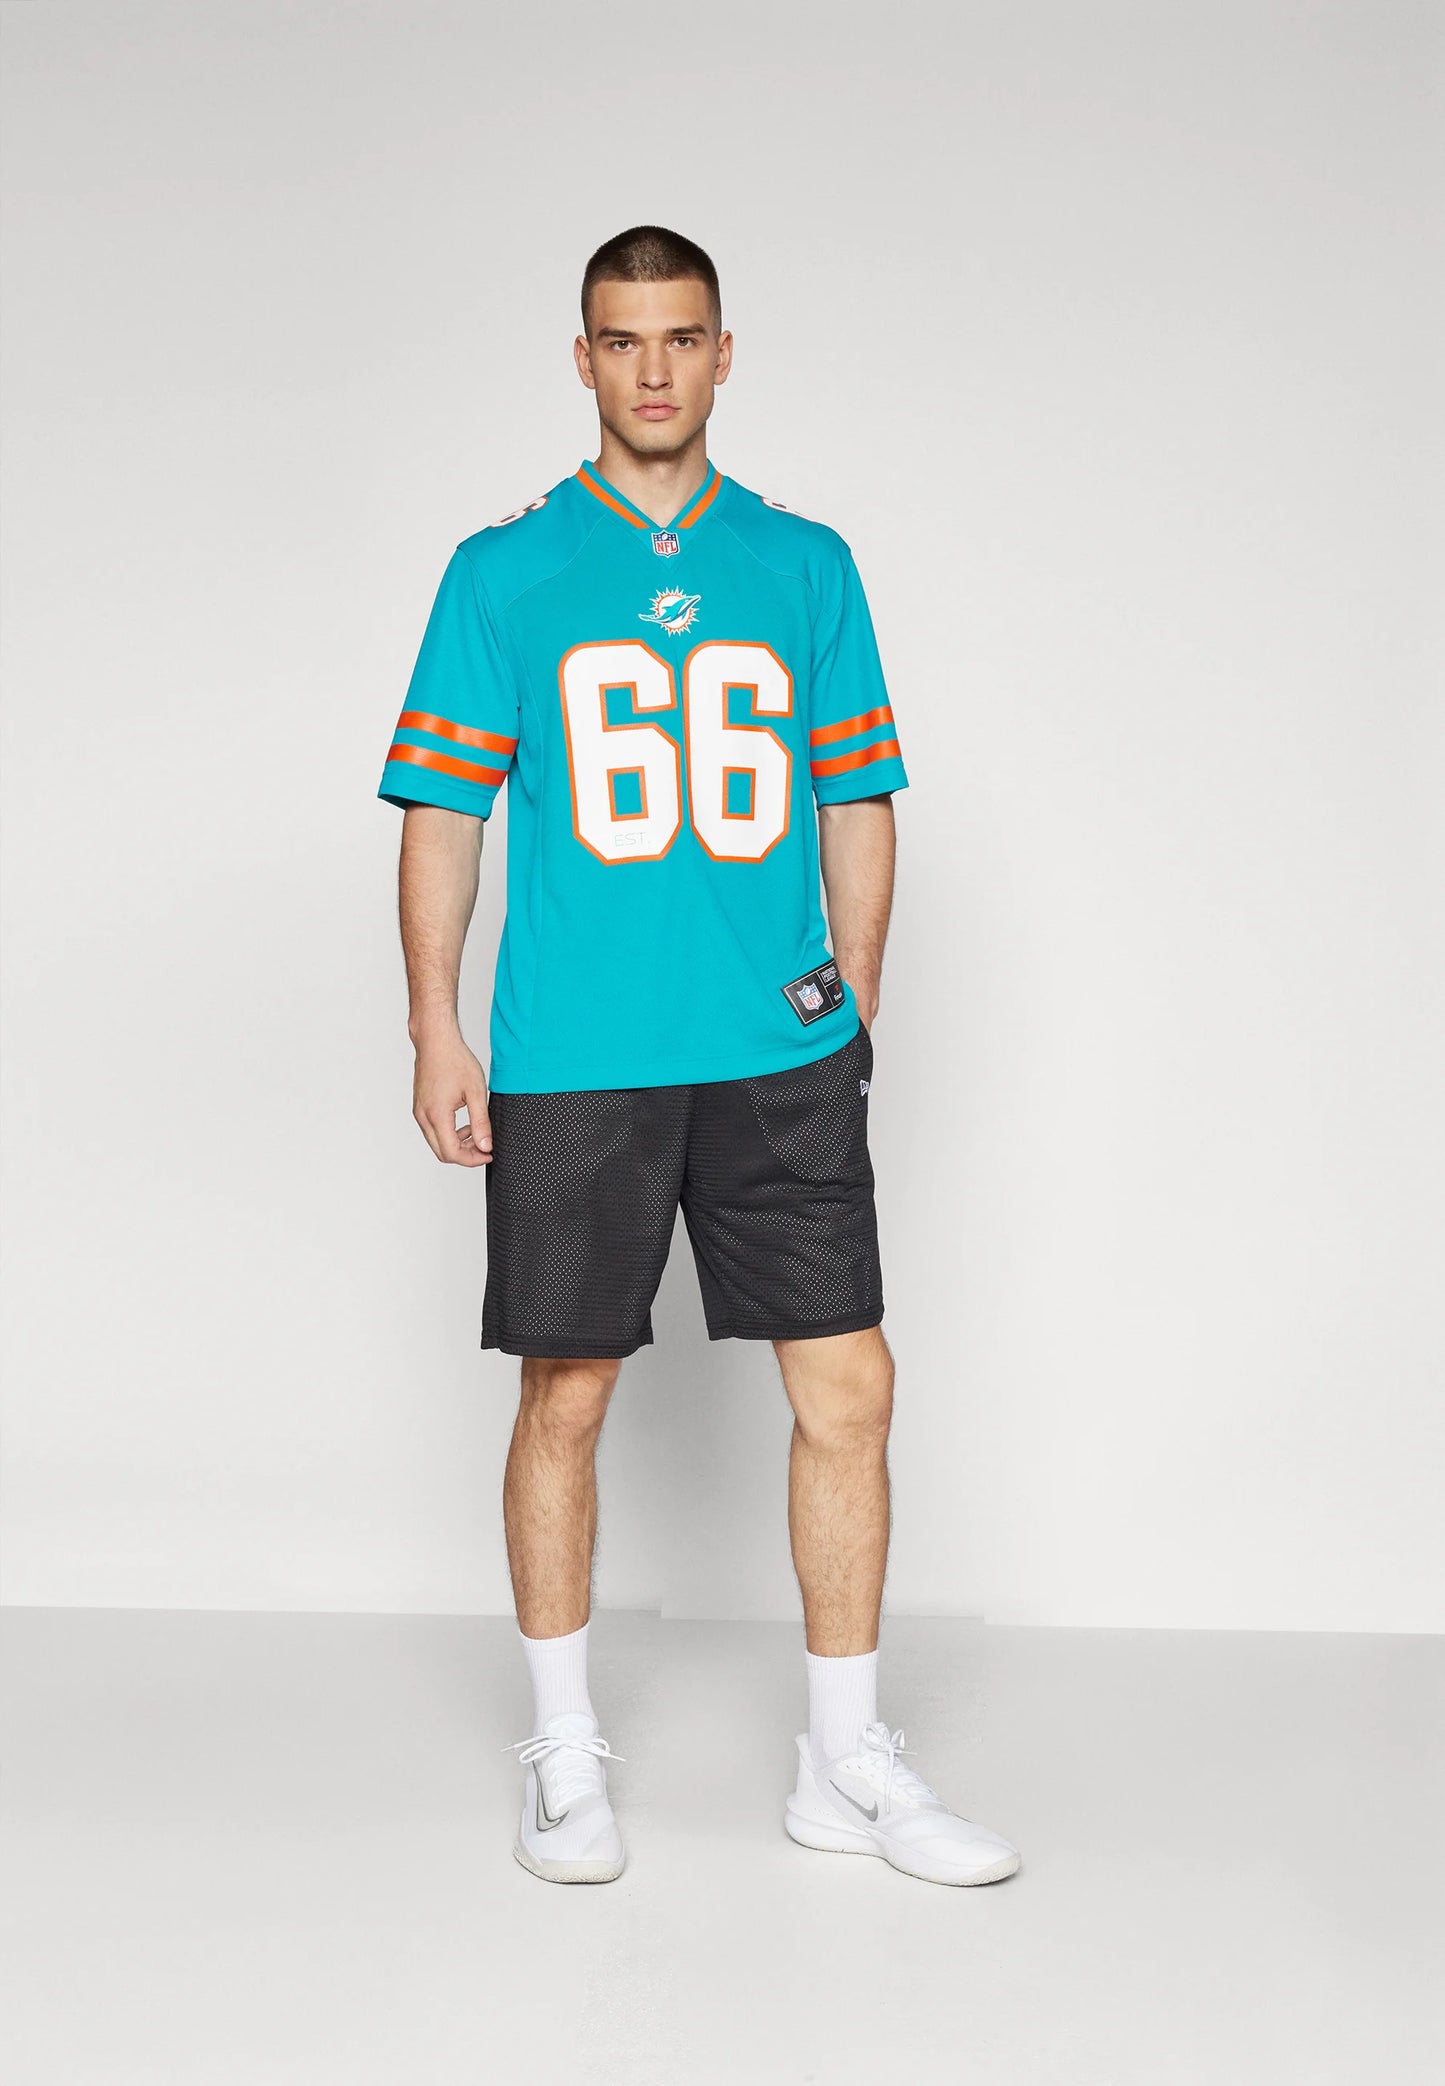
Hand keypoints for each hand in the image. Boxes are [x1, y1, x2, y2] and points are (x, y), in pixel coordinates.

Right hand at [412, 1033, 491, 1165]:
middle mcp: (423, 1117)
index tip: (488, 1154)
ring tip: (476, 1133)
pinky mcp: (419, 1107)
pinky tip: (463, 1124)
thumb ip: (481, 1122)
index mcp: (437, 1115)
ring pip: (436, 1143)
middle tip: (484, 1147)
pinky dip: (447, 1134)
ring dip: (456, 1145)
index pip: (452, 1153)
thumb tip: (486, 1145)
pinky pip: (432, 1131)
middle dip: (465, 1155)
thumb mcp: (475, 1092)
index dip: (473, 1159)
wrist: (436, 1041)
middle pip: (442, 1153)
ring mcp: (419, 1112)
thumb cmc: (454, 1060)